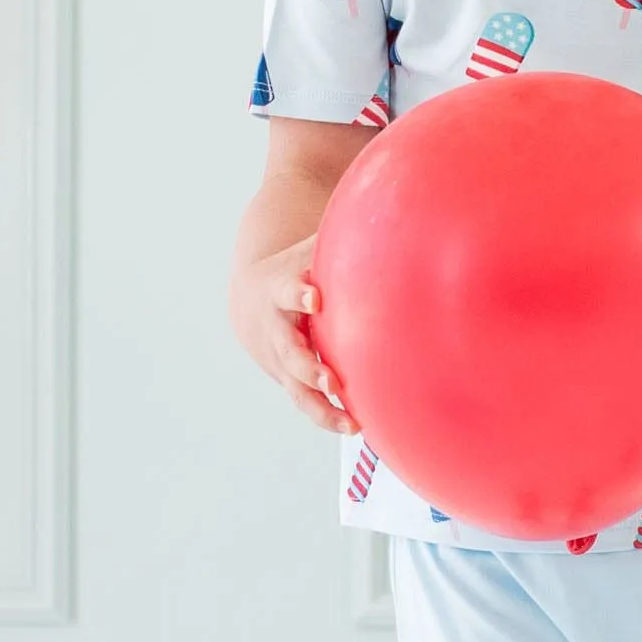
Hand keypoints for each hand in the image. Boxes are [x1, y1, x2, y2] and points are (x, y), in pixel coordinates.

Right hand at [229, 232, 357, 431]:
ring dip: (322, 405)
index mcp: (281, 290)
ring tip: (352, 424)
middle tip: (330, 378)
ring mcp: (280, 359)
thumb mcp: (307, 250)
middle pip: (289, 350)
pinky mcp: (289, 380)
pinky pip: (307, 401)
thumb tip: (389, 214)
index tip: (314, 296)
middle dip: (308, 366)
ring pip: (297, 387)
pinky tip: (358, 427)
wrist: (252, 300)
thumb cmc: (294, 268)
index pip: (288, 289)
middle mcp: (277, 330)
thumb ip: (338, 239)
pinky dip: (329, 415)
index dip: (298, 293)